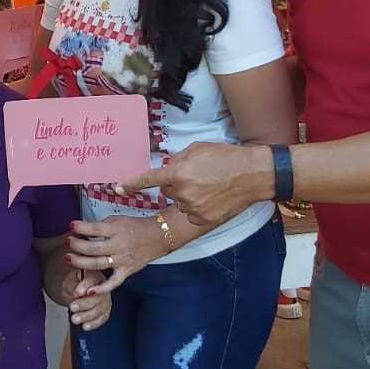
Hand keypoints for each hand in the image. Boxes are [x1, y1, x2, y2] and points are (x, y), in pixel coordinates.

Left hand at [65, 217, 167, 295]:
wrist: (158, 237)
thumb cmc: (135, 227)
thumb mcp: (117, 220)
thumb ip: (100, 226)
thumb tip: (81, 230)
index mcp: (117, 230)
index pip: (96, 228)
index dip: (82, 227)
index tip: (71, 225)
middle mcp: (119, 245)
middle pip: (94, 248)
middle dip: (78, 246)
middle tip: (68, 242)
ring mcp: (122, 260)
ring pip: (99, 264)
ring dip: (81, 263)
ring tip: (68, 259)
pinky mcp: (126, 271)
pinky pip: (113, 283)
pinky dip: (101, 288)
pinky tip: (88, 291)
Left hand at [66, 270, 112, 330]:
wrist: (73, 291)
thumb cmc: (71, 283)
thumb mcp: (68, 281)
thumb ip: (72, 286)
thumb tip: (77, 293)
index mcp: (94, 273)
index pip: (92, 279)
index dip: (85, 286)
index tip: (76, 293)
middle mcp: (103, 286)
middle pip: (98, 296)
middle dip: (85, 303)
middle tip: (73, 307)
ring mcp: (106, 298)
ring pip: (101, 308)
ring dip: (88, 315)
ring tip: (75, 319)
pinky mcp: (105, 309)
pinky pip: (103, 317)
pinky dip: (94, 323)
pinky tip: (85, 326)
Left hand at [117, 143, 273, 226]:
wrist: (252, 174)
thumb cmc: (225, 157)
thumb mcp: (197, 149)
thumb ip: (178, 160)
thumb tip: (168, 168)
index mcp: (178, 173)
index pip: (148, 179)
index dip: (131, 184)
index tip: (117, 188)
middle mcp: (182, 193)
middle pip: (167, 190)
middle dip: (176, 183)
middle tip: (196, 175)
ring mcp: (193, 208)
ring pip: (179, 201)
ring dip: (187, 195)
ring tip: (209, 185)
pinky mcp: (203, 219)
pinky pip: (190, 213)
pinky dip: (197, 207)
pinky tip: (211, 198)